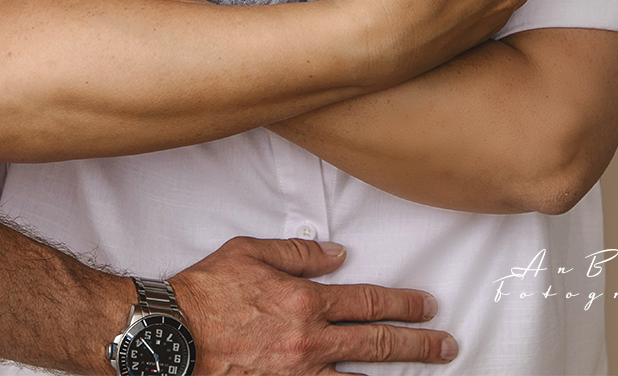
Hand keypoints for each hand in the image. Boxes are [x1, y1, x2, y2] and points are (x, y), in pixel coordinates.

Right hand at [173, 236, 456, 372]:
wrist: (171, 335)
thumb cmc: (205, 292)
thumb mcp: (249, 252)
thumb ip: (297, 253)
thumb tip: (336, 254)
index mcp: (304, 302)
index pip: (368, 302)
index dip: (403, 304)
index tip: (426, 305)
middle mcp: (309, 342)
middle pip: (377, 343)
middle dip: (417, 343)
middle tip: (445, 344)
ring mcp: (299, 374)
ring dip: (396, 374)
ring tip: (425, 371)